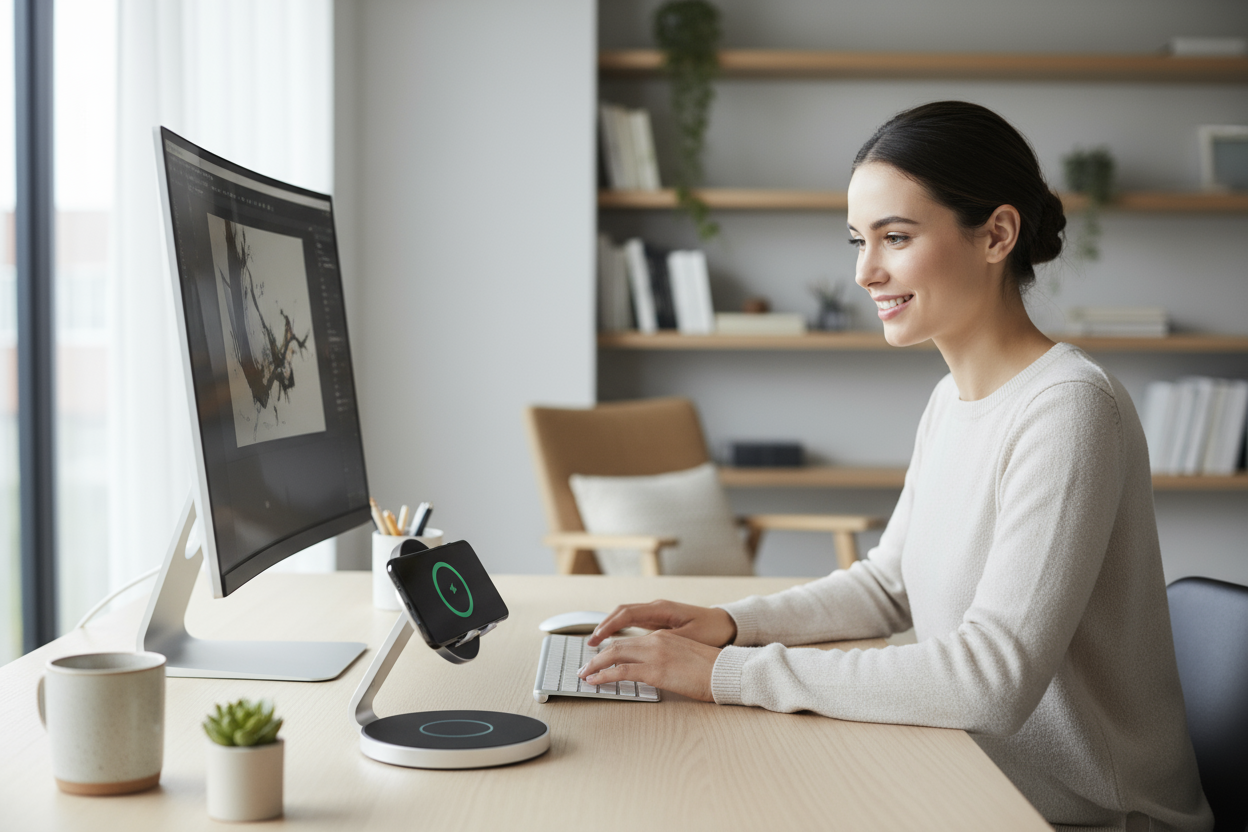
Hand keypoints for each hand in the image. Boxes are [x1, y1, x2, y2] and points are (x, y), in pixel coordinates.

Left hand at [578, 629, 721, 701]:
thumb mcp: (685, 658)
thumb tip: (653, 672)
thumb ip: (667, 660)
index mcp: (664, 637)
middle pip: (617, 645)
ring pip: (614, 655)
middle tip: (585, 667)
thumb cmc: (711, 670)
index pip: (629, 641)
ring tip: (584, 675)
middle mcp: (656, 641)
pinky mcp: (655, 670)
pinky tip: (595, 681)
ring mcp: (655, 654)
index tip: (599, 658)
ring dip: (595, 666)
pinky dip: (604, 675)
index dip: (611, 650)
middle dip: (597, 657)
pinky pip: (621, 671)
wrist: (726, 672)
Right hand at [586, 600, 736, 647]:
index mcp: (661, 609)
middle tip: (590, 643)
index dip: (608, 627)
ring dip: (611, 627)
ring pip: (626, 616)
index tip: (596, 639)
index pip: (626, 614)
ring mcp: (658, 612)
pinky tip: (616, 641)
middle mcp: (656, 607)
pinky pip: (635, 622)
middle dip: (603, 626)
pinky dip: (621, 629)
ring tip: (597, 643)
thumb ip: (665, 640)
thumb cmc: (711, 631)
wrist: (727, 624)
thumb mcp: (688, 638)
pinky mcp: (660, 619)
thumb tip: (642, 646)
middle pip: (621, 613)